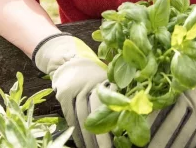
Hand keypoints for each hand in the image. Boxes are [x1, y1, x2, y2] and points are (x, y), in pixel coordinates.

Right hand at [33, 33, 112, 147]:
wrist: (68, 57)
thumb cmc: (93, 70)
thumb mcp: (107, 76)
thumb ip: (116, 91)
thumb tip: (133, 108)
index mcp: (103, 81)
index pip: (108, 107)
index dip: (112, 126)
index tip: (117, 142)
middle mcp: (88, 85)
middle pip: (93, 116)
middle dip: (100, 138)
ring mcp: (74, 90)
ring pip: (81, 119)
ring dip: (87, 138)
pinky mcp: (63, 95)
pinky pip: (70, 117)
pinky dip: (76, 132)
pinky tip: (81, 142)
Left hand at [148, 31, 195, 146]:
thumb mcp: (184, 72)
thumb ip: (169, 87)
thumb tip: (148, 103)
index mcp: (177, 86)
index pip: (157, 109)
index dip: (145, 125)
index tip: (134, 136)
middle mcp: (188, 98)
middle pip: (168, 126)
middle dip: (155, 142)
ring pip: (182, 134)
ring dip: (170, 147)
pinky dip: (187, 145)